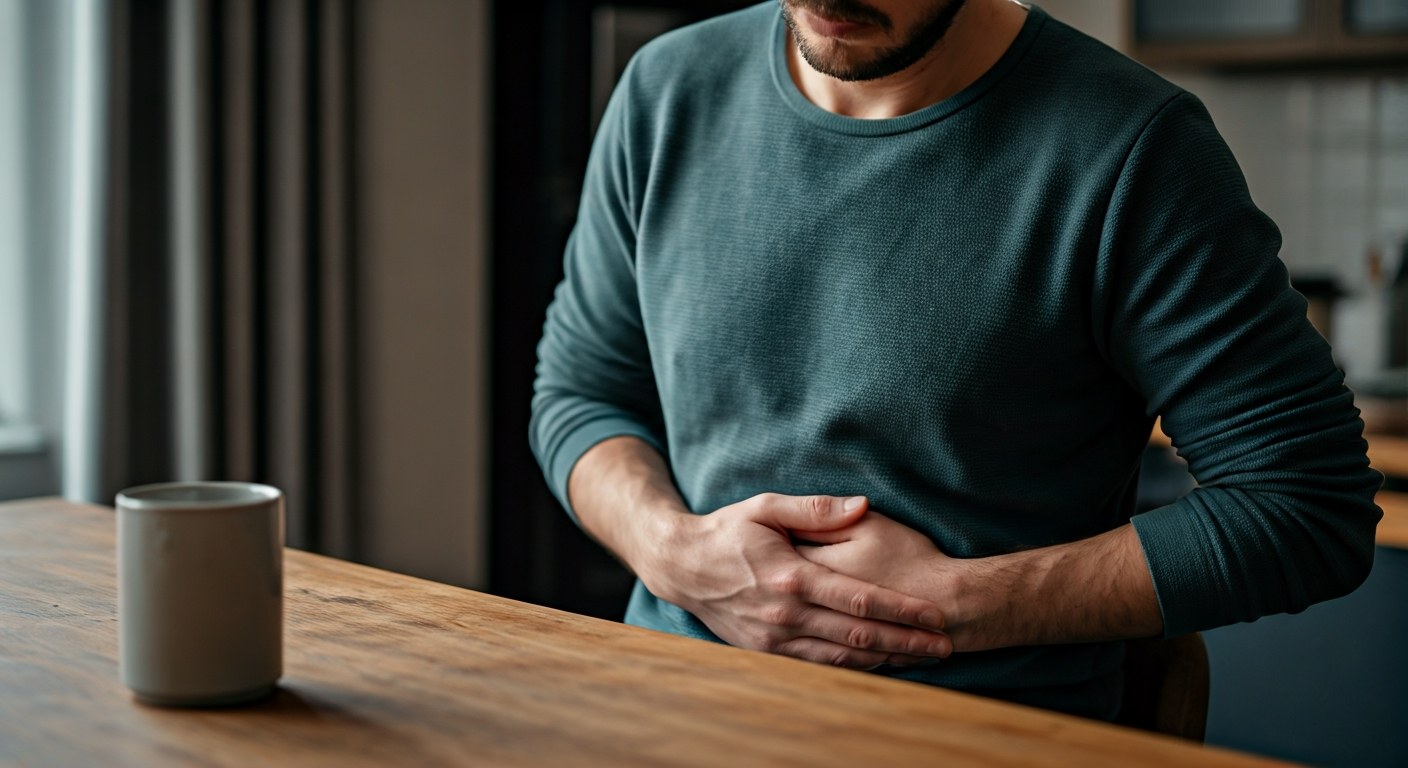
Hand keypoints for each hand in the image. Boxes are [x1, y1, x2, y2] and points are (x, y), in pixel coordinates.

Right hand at [644, 493, 952, 669]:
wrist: (681, 566)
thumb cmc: (727, 531)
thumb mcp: (767, 506)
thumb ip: (817, 509)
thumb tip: (862, 505)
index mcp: (791, 577)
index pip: (860, 599)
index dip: (902, 610)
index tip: (936, 615)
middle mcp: (785, 615)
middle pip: (859, 635)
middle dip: (906, 641)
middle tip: (946, 644)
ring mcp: (775, 640)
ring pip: (842, 657)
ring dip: (886, 660)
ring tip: (923, 658)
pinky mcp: (766, 652)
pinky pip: (819, 665)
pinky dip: (854, 667)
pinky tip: (880, 664)